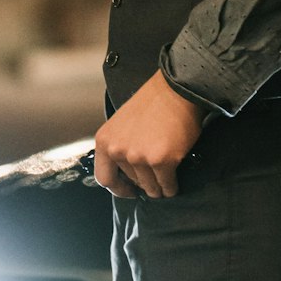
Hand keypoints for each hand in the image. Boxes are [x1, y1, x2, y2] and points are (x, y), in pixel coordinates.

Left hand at [94, 71, 205, 199]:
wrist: (176, 90)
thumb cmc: (153, 103)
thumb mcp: (122, 124)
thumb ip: (120, 147)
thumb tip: (128, 172)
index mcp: (105, 141)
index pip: (104, 178)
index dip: (118, 189)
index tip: (129, 190)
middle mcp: (118, 151)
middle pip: (131, 182)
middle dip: (144, 183)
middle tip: (154, 177)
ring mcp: (139, 157)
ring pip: (150, 187)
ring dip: (159, 188)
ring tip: (165, 181)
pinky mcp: (161, 161)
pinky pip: (167, 185)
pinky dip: (172, 187)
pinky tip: (174, 183)